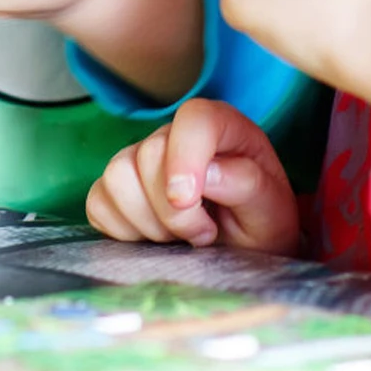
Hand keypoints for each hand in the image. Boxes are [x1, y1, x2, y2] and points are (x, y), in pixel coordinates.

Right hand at [87, 99, 299, 251]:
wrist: (242, 252)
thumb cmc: (259, 224)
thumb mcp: (272, 211)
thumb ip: (248, 185)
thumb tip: (209, 173)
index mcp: (222, 127)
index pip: (194, 118)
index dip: (185, 156)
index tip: (189, 201)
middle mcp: (175, 135)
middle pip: (148, 155)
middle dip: (173, 211)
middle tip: (203, 234)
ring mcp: (140, 159)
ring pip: (116, 175)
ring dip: (148, 222)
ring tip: (179, 237)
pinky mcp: (115, 189)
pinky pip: (98, 202)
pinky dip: (123, 230)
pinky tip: (153, 239)